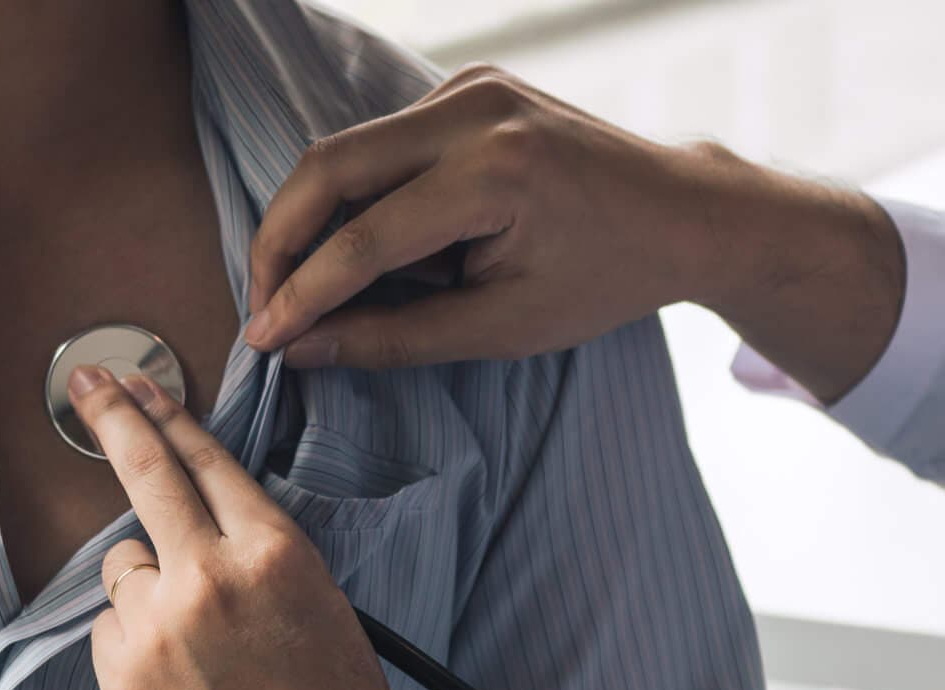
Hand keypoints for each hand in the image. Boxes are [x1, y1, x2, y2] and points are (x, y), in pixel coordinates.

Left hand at [67, 364, 437, 689]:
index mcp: (277, 554)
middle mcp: (213, 574)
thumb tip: (196, 543)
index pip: (206, 460)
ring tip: (198, 663)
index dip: (165, 414)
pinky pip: (111, 634)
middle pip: (145, 471)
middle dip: (110, 417)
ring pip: (124, 570)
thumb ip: (259, 567)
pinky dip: (132, 651)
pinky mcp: (124, 677)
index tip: (134, 384)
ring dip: (144, 594)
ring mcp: (161, 624)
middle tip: (84, 381)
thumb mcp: (322, 617)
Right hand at [242, 66, 903, 400]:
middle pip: (331, 166)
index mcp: (496, 175)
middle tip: (261, 304)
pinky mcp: (468, 86)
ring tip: (300, 286)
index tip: (263, 339)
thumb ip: (396, 337)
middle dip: (280, 240)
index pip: (365, 238)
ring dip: (312, 218)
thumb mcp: (503, 327)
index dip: (303, 293)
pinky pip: (382, 142)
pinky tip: (358, 249)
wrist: (683, 213)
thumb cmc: (605, 278)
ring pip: (347, 149)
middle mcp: (477, 112)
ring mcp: (472, 88)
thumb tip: (305, 348)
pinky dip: (356, 196)